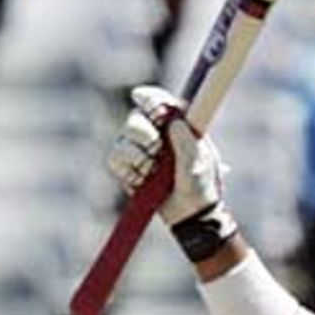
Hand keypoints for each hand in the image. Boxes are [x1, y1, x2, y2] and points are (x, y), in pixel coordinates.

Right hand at [108, 86, 226, 228]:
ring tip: (153, 172)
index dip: (149, 99)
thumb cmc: (200, 184)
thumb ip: (187, 143)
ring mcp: (137, 147)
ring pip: (123, 138)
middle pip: (135, 117)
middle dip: (144, 133)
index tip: (149, 107)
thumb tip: (174, 122)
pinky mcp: (125, 166)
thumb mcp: (199, 164)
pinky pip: (115, 159)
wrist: (190, 214)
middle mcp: (153, 131)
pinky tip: (142, 180)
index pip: (157, 99)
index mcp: (174, 123)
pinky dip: (128, 170)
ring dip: (138, 156)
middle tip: (156, 149)